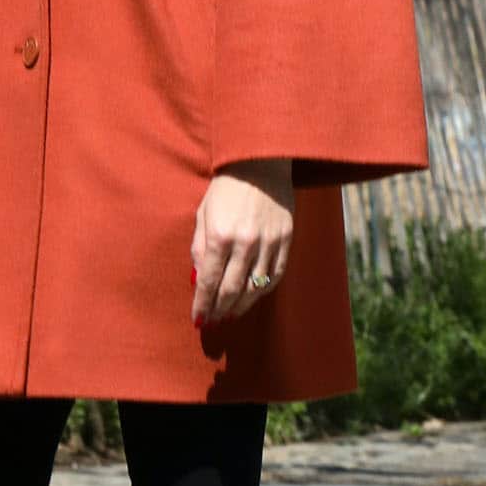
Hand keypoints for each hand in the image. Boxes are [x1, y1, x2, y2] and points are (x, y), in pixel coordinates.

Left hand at [191, 159, 292, 326]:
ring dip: (241, 306)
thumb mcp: (203, 214)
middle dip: (220, 310)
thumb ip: (200, 249)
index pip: (210, 281)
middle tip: (213, 322)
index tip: (198, 319)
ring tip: (230, 314)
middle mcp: (246, 243)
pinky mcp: (286, 240)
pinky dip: (262, 290)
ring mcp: (270, 243)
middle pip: (232, 290)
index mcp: (220, 236)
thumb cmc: (225, 188)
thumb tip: (199, 280)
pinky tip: (252, 297)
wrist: (260, 163)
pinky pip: (275, 275)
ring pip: (255, 287)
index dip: (203, 304)